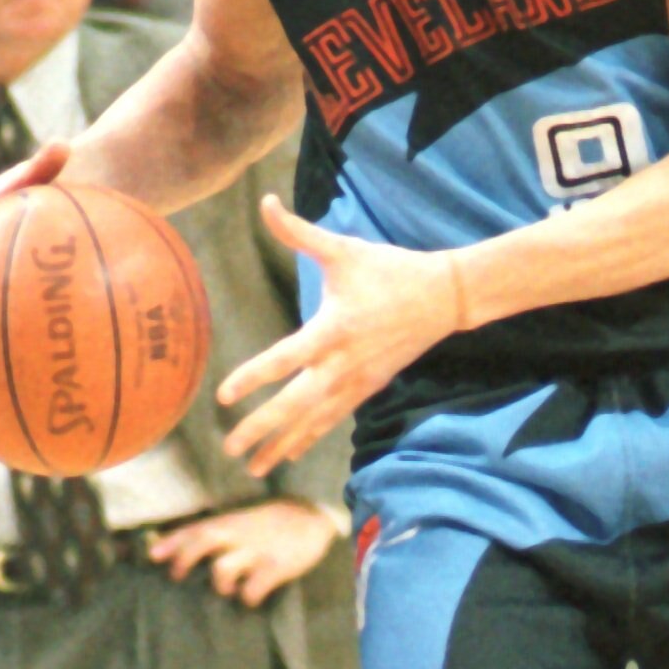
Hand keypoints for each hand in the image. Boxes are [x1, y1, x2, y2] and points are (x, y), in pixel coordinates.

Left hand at [148, 499, 342, 606]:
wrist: (312, 515)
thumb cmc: (270, 524)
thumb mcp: (241, 521)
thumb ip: (214, 531)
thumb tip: (175, 547)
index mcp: (229, 522)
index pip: (194, 529)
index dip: (171, 542)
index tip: (152, 555)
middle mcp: (239, 534)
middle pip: (203, 541)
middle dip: (184, 558)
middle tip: (177, 575)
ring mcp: (257, 551)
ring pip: (222, 568)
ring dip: (218, 584)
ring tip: (226, 589)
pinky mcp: (276, 567)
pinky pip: (253, 588)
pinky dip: (247, 597)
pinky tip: (251, 598)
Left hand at [218, 197, 464, 474]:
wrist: (444, 297)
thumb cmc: (389, 269)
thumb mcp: (343, 250)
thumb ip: (298, 232)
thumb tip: (265, 201)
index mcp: (331, 330)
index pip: (283, 360)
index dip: (252, 380)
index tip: (223, 397)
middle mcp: (342, 364)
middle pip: (294, 405)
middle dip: (261, 429)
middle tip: (228, 449)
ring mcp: (357, 381)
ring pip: (313, 422)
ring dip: (281, 445)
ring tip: (252, 468)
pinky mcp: (368, 388)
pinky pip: (332, 420)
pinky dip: (309, 438)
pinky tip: (288, 455)